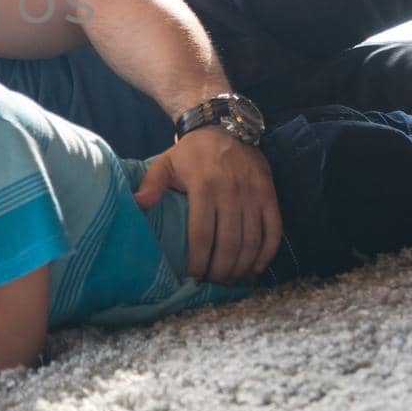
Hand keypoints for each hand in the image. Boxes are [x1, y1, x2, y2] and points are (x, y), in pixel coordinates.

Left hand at [135, 127, 279, 284]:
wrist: (224, 126)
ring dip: (242, 266)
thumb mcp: (165, 162)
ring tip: (231, 281)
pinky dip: (267, 252)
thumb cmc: (191, 151)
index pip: (201, 234)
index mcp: (204, 186)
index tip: (193, 276)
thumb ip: (151, 184)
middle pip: (228, 243)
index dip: (198, 260)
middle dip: (221, 270)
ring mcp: (253, 194)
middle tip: (213, 284)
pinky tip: (256, 267)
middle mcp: (231, 192)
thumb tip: (137, 204)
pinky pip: (274, 229)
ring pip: (251, 240)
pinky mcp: (269, 194)